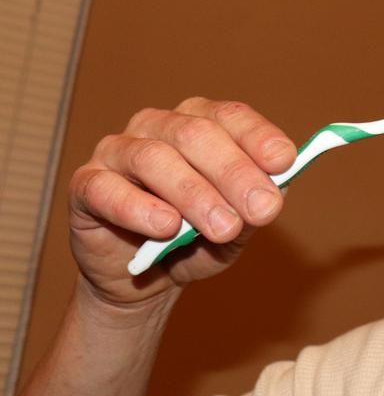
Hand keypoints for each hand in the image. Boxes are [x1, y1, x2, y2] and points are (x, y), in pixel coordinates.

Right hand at [67, 98, 296, 307]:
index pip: (231, 117)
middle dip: (235, 173)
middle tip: (263, 209)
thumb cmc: (197, 240)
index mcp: (201, 123)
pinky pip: (108, 189)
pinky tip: (165, 227)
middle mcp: (159, 127)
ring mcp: (118, 150)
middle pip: (197, 135)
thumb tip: (279, 188)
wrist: (146, 278)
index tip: (284, 162)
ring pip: (156, 159)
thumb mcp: (237, 228)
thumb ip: (255, 207)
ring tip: (223, 228)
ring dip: (195, 194)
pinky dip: (139, 208)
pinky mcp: (87, 183)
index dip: (258, 137)